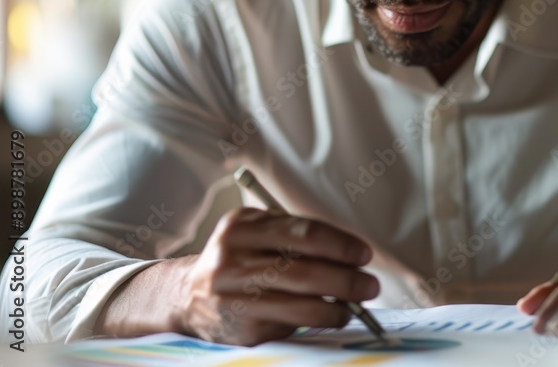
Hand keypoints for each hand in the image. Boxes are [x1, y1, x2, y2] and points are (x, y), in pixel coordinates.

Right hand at [177, 207, 378, 344]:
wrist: (187, 296)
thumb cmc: (239, 258)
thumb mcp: (256, 231)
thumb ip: (296, 234)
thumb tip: (352, 256)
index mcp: (241, 228)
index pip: (303, 234)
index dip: (340, 245)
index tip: (363, 255)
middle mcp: (233, 262)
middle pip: (305, 273)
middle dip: (347, 281)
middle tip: (371, 285)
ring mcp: (235, 299)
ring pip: (302, 306)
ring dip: (338, 308)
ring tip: (356, 306)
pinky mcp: (241, 329)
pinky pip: (290, 326)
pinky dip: (318, 322)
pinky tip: (330, 316)